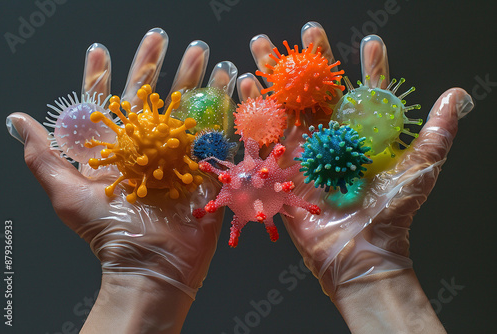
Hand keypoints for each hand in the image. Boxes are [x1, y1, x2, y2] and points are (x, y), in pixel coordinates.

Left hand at [6, 28, 236, 332]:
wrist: (153, 266)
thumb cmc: (109, 235)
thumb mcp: (68, 195)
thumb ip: (43, 156)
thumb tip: (17, 120)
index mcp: (117, 152)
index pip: (107, 105)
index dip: (101, 76)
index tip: (99, 50)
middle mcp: (148, 148)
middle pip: (151, 99)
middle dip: (156, 66)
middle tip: (160, 37)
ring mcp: (180, 156)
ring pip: (186, 109)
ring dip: (194, 79)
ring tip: (202, 53)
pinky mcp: (207, 168)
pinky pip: (217, 133)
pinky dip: (225, 107)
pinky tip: (230, 82)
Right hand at [237, 22, 472, 332]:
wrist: (359, 252)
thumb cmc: (391, 213)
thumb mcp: (419, 169)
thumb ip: (436, 132)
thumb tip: (457, 95)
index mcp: (360, 135)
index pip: (364, 92)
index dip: (369, 68)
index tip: (371, 43)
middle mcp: (330, 139)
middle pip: (318, 92)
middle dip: (310, 61)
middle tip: (305, 32)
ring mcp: (303, 152)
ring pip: (287, 106)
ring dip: (274, 76)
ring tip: (263, 47)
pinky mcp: (281, 169)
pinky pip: (265, 136)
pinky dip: (253, 109)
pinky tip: (245, 85)